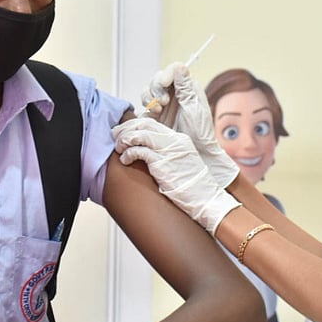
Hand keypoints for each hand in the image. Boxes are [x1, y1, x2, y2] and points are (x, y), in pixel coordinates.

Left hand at [113, 117, 240, 233]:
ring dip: (124, 140)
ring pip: (139, 134)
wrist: (206, 199)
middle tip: (115, 136)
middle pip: (143, 124)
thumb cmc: (194, 186)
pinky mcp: (162, 163)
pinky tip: (125, 160)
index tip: (123, 132)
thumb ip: (167, 153)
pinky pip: (138, 151)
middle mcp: (174, 141)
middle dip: (125, 128)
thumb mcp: (182, 163)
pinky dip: (127, 154)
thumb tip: (146, 151)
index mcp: (179, 139)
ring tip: (119, 148)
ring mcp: (168, 151)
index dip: (134, 125)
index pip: (152, 123)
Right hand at [141, 62, 239, 187]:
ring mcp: (163, 105)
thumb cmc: (201, 132)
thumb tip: (179, 66)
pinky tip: (153, 114)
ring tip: (158, 109)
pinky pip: (143, 105)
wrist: (197, 153)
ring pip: (148, 91)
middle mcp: (174, 94)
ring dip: (150, 97)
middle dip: (156, 88)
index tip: (164, 83)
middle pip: (157, 79)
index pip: (172, 71)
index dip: (165, 75)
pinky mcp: (154, 116)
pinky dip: (145, 106)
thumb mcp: (195, 107)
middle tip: (163, 103)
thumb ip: (185, 87)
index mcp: (187, 88)